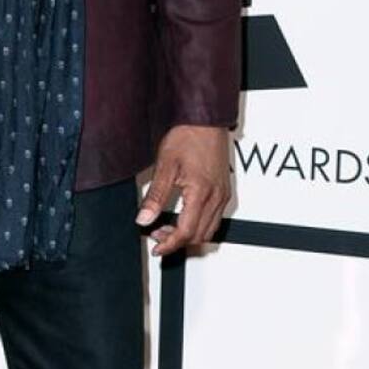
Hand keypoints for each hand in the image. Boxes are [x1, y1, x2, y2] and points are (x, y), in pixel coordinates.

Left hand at [136, 125, 231, 257]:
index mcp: (202, 193)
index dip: (170, 244)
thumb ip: (155, 196)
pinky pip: (214, 218)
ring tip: (168, 227)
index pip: (187, 232)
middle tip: (157, 235)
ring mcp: (223, 194)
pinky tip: (184, 216)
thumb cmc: (188, 136)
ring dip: (189, 235)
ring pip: (209, 230)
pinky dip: (199, 225)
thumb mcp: (165, 166)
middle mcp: (216, 197)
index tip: (157, 248)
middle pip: (199, 236)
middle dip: (177, 241)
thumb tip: (144, 219)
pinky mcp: (224, 190)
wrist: (206, 119)